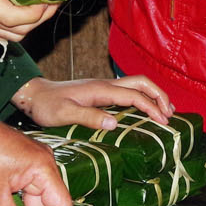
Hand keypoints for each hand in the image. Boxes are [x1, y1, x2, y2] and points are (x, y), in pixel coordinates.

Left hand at [12, 75, 173, 129]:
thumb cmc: (46, 106)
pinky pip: (128, 92)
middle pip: (141, 83)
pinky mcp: (100, 93)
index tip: (163, 121)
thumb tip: (115, 123)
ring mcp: (103, 88)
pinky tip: (144, 111)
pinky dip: (142, 99)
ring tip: (166, 111)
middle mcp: (105, 85)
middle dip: (159, 95)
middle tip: (171, 113)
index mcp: (100, 90)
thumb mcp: (64, 114)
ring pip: (136, 85)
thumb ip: (88, 117)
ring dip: (153, 95)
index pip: (134, 95)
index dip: (151, 107)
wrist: (34, 95)